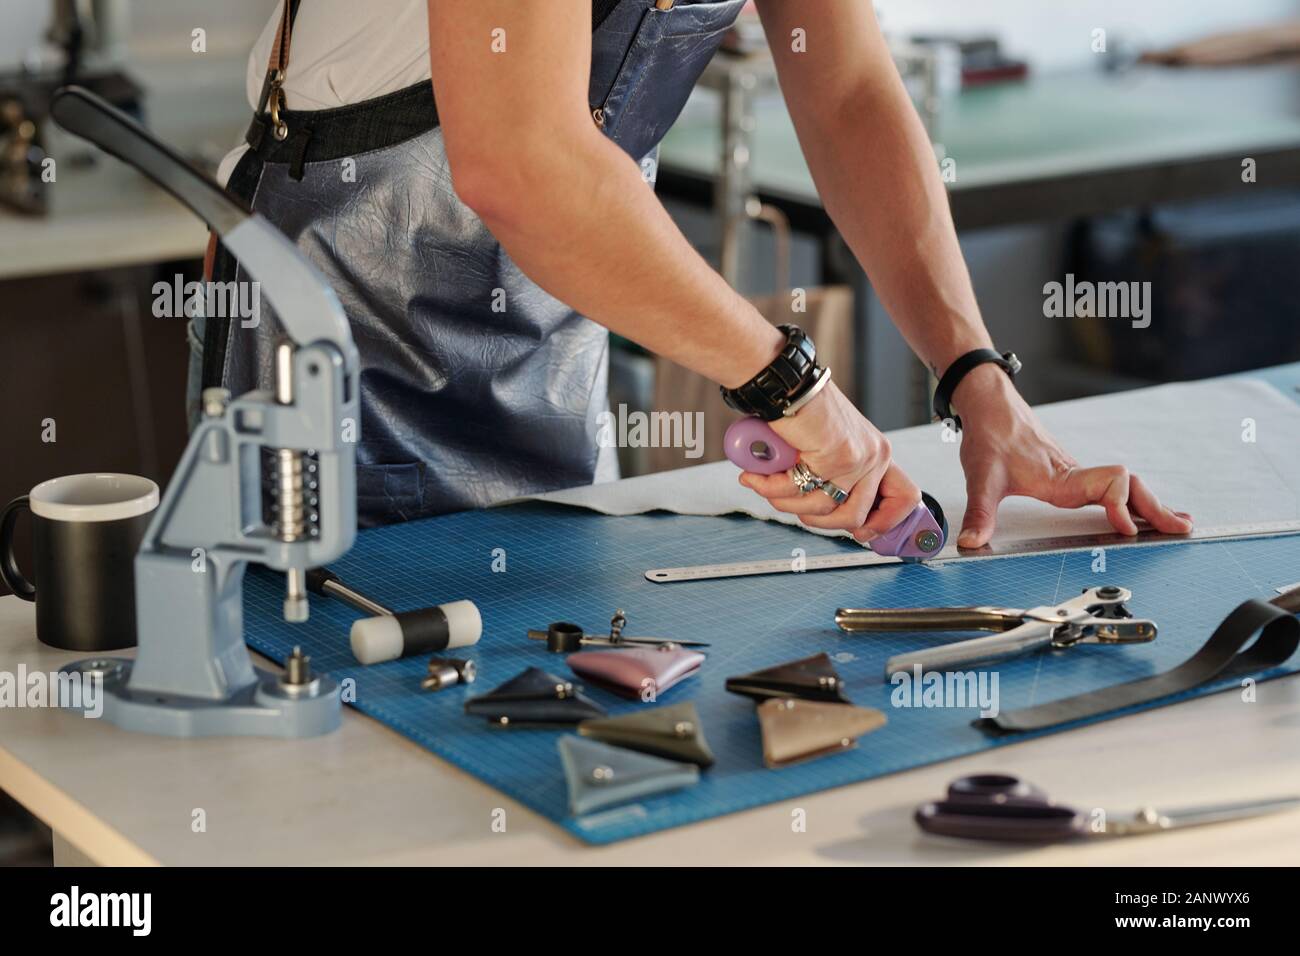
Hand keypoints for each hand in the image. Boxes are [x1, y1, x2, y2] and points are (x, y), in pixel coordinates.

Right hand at [737, 381, 921, 541]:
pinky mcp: (835, 457)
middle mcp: (874, 456)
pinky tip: (755, 477)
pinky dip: (770, 487)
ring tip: (764, 485)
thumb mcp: (829, 448)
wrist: (787, 384)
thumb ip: (833, 478)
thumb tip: (823, 515)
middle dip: (816, 522)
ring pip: (822, 509)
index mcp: (878, 454)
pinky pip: (797, 490)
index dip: (886, 522)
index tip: (862, 533)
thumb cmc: (802, 411)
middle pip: (853, 517)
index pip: (905, 498)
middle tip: (791, 505)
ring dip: (785, 502)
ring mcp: (857, 458)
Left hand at [952, 365, 1193, 547]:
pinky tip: (1145, 511)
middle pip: (1131, 488)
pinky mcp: (1073, 475)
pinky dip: (1136, 499)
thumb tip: (971, 543)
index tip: (1127, 531)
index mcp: (1063, 477)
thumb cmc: (990, 435)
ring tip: (1178, 523)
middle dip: (1156, 510)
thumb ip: (979, 513)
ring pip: (1126, 487)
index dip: (1122, 507)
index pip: (1111, 486)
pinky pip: (1114, 487)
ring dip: (1152, 504)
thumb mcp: (981, 478)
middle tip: (1182, 530)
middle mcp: (1077, 475)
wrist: (990, 405)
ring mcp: (1078, 474)